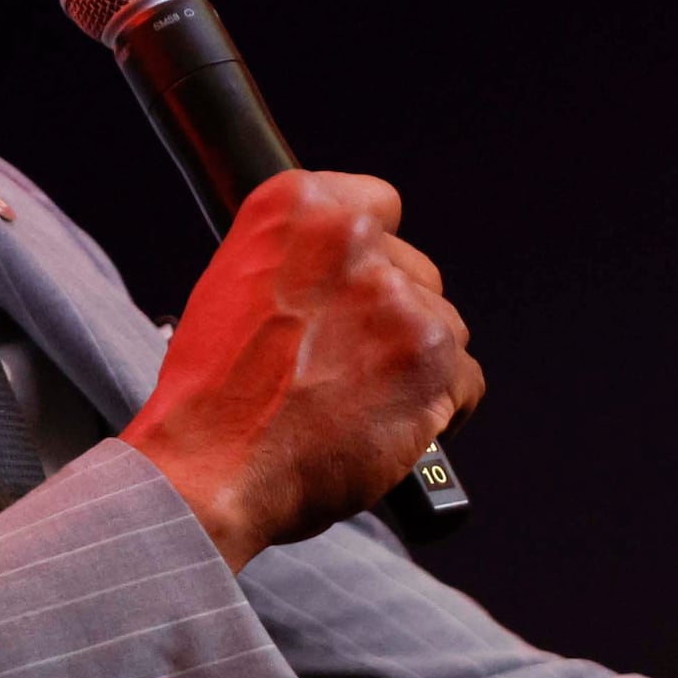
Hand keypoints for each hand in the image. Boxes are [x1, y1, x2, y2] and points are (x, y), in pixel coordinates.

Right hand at [123, 171, 482, 570]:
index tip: (362, 288)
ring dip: (415, 363)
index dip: (371, 258)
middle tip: (347, 362)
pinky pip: (466, 379)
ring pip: (444, 324)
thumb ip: (300, 258)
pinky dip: (440, 409)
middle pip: (415, 272)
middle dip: (393, 318)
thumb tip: (345, 269)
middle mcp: (351, 240)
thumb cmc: (214, 395)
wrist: (212, 470)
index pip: (379, 207)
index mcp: (299, 208)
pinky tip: (395, 424)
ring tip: (363, 400)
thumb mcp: (234, 285)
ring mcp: (396, 299)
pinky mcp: (430, 358)